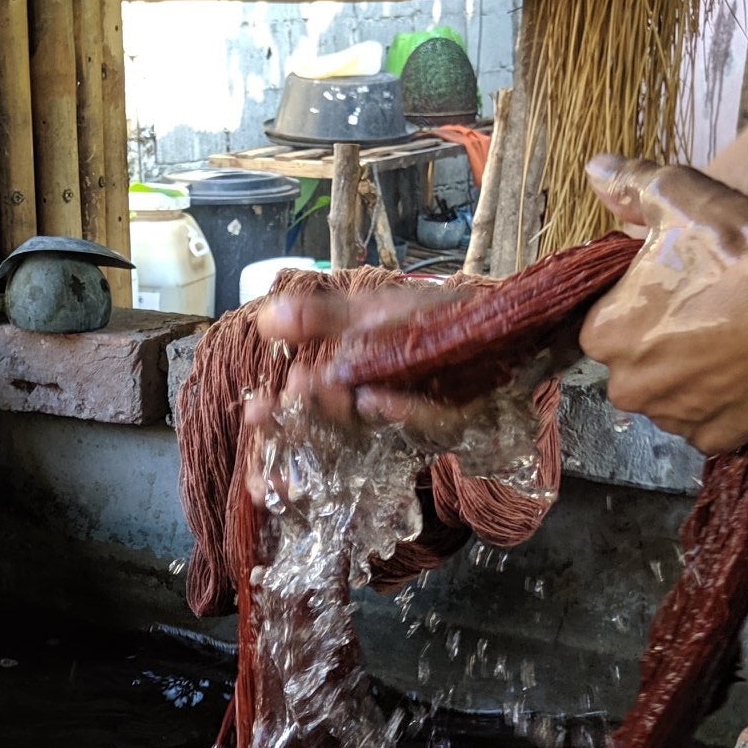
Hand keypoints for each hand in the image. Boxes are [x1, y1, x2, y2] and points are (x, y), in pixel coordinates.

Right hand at [243, 284, 475, 506]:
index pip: (302, 413)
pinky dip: (400, 413)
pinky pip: (423, 424)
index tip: (250, 414)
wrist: (497, 325)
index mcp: (348, 389)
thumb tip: (265, 319)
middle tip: (269, 426)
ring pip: (367, 436)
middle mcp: (372, 414)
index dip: (274, 423)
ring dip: (339, 422)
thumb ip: (319, 319)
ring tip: (315, 400)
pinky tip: (376, 401)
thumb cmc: (428, 321)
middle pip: (326, 435)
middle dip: (295, 437)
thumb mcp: (367, 311)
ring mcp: (409, 424)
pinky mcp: (449, 424)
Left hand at [579, 156, 747, 453]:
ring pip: (673, 395)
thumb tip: (596, 170)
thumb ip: (630, 186)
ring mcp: (673, 417)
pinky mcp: (716, 435)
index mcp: (605, 335)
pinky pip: (709, 421)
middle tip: (706, 312)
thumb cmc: (741, 250)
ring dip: (694, 374)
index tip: (672, 290)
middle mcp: (628, 386)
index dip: (640, 306)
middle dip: (663, 345)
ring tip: (732, 337)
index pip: (606, 326)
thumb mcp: (678, 199)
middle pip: (637, 365)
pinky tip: (747, 367)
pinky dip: (725, 401)